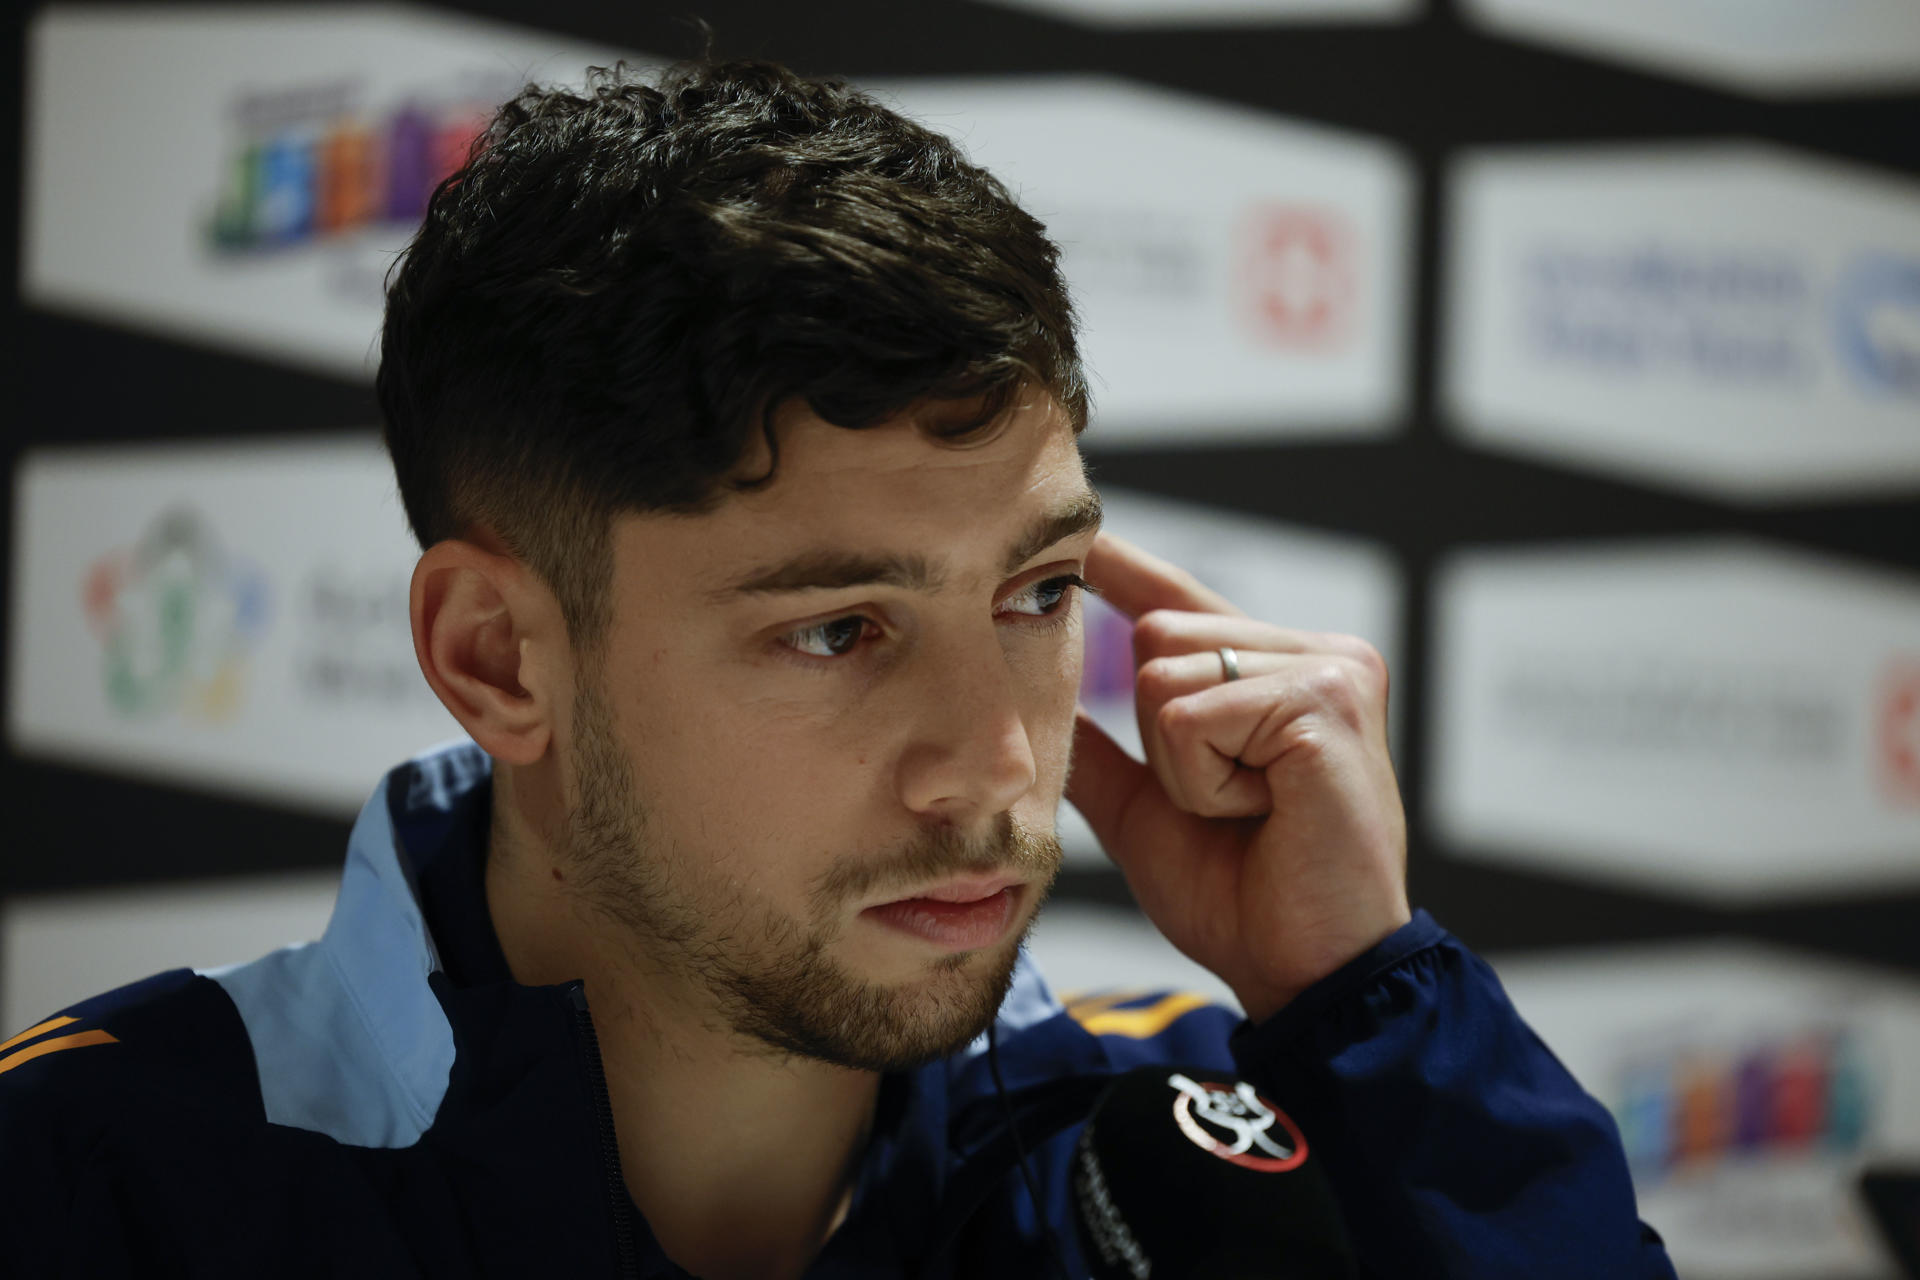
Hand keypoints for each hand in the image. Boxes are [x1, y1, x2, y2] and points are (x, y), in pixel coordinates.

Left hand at [1065, 532, 1410, 1023]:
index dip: (1126, 570)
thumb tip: (1045, 698)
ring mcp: (1328, 668)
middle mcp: (1313, 654)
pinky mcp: (1325, 697)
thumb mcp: (1151, 813)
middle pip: (1155, 637)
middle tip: (1234, 807)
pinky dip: (1205, 782)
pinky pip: (1193, 715)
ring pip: (1165, 675)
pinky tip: (1266, 812)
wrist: (1310, 974)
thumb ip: (1103, 751)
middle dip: (1162, 739)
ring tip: (1253, 812)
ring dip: (1184, 769)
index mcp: (1275, 676)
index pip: (1181, 605)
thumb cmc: (1246, 900)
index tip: (1079, 537)